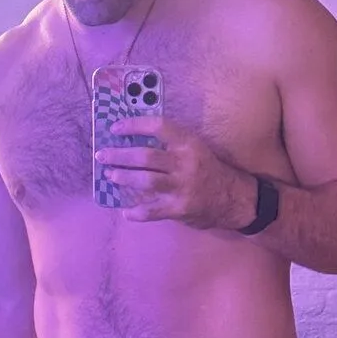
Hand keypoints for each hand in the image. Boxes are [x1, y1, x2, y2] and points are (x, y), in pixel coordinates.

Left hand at [95, 116, 254, 229]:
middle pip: (145, 156)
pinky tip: (126, 212)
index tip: (116, 128)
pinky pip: (153, 211)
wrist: (234, 198)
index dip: (134, 125)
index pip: (158, 126)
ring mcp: (182, 186)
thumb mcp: (195, 150)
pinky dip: (138, 212)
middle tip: (102, 155)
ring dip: (125, 177)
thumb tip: (135, 143)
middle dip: (120, 155)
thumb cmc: (209, 170)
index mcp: (188, 143)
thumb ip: (170, 146)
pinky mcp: (180, 208)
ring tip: (111, 176)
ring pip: (146, 180)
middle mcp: (185, 163)